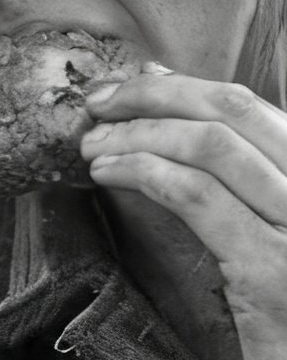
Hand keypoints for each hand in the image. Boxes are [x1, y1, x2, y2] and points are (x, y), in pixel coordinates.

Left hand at [82, 70, 286, 359]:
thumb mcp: (276, 250)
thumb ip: (242, 190)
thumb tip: (174, 118)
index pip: (255, 109)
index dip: (184, 88)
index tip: (129, 87)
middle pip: (235, 112)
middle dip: (153, 96)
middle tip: (96, 101)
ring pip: (212, 147)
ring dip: (138, 133)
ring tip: (92, 144)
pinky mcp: (272, 272)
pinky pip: (198, 199)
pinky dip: (144, 172)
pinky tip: (109, 173)